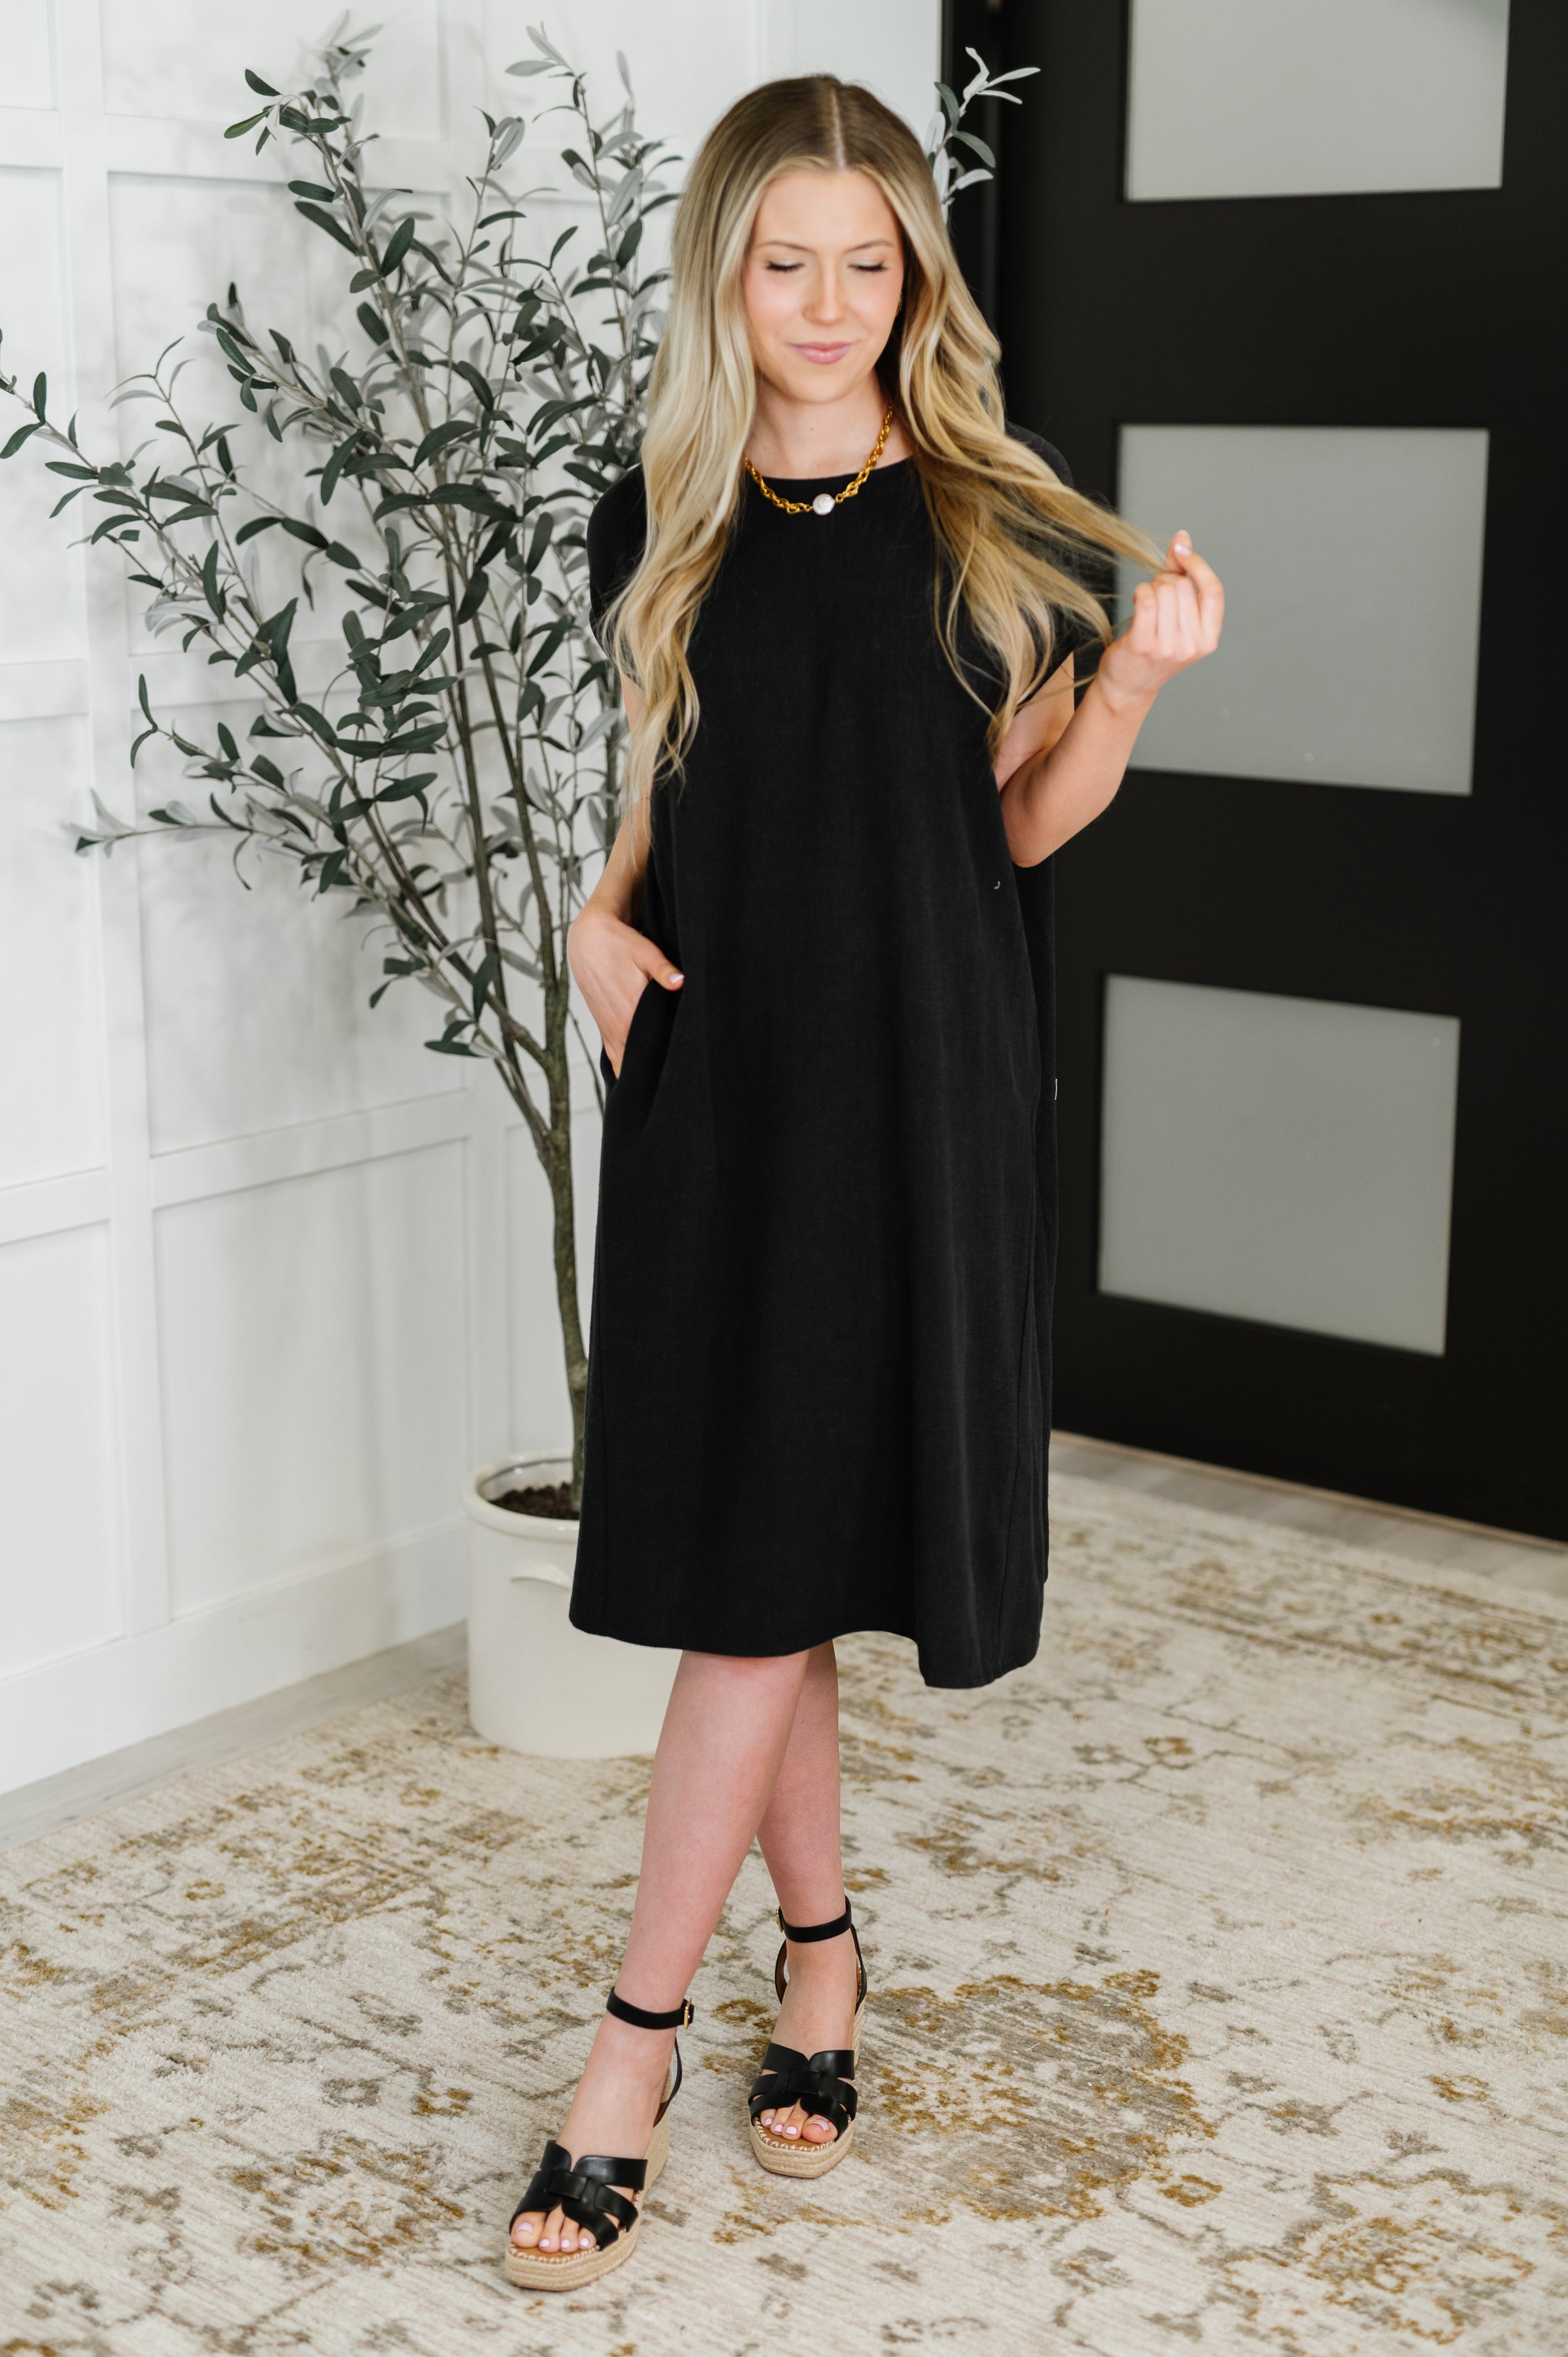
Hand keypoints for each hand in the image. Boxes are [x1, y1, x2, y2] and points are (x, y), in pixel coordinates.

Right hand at [568, 903, 682, 1076]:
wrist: (588, 940)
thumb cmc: (619, 944)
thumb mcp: (645, 953)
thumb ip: (664, 970)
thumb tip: (681, 982)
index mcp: (631, 1016)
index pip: (656, 1051)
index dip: (672, 1062)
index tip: (689, 1068)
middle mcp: (619, 1030)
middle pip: (642, 1065)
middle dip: (659, 1074)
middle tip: (683, 1080)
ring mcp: (610, 1033)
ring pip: (626, 1067)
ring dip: (641, 1074)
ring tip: (662, 1083)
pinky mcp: (605, 1030)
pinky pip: (615, 1060)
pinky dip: (627, 1068)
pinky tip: (639, 1076)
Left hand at [1097, 533, 1223, 712]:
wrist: (1128, 686)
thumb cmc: (1153, 647)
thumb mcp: (1176, 616)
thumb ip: (1182, 575)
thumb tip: (1183, 538)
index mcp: (1208, 638)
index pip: (1214, 590)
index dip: (1198, 565)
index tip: (1182, 550)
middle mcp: (1192, 644)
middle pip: (1182, 586)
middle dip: (1165, 580)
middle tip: (1155, 595)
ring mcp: (1168, 647)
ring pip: (1163, 590)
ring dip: (1150, 587)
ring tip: (1146, 604)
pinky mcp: (1144, 644)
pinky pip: (1145, 599)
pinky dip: (1139, 592)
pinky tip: (1137, 601)